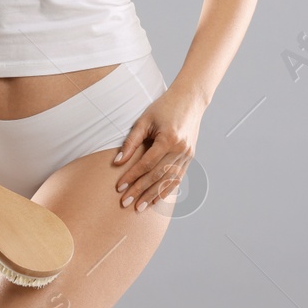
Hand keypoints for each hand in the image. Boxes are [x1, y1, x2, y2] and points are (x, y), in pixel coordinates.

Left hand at [111, 85, 202, 210]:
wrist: (190, 100)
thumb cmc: (164, 107)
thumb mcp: (144, 120)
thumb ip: (131, 141)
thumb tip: (117, 162)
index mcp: (168, 139)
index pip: (147, 164)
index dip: (132, 177)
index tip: (120, 187)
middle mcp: (180, 149)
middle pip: (157, 176)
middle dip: (140, 191)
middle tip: (126, 203)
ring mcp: (187, 155)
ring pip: (168, 180)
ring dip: (153, 195)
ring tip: (139, 207)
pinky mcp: (190, 157)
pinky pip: (178, 178)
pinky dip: (167, 190)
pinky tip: (156, 199)